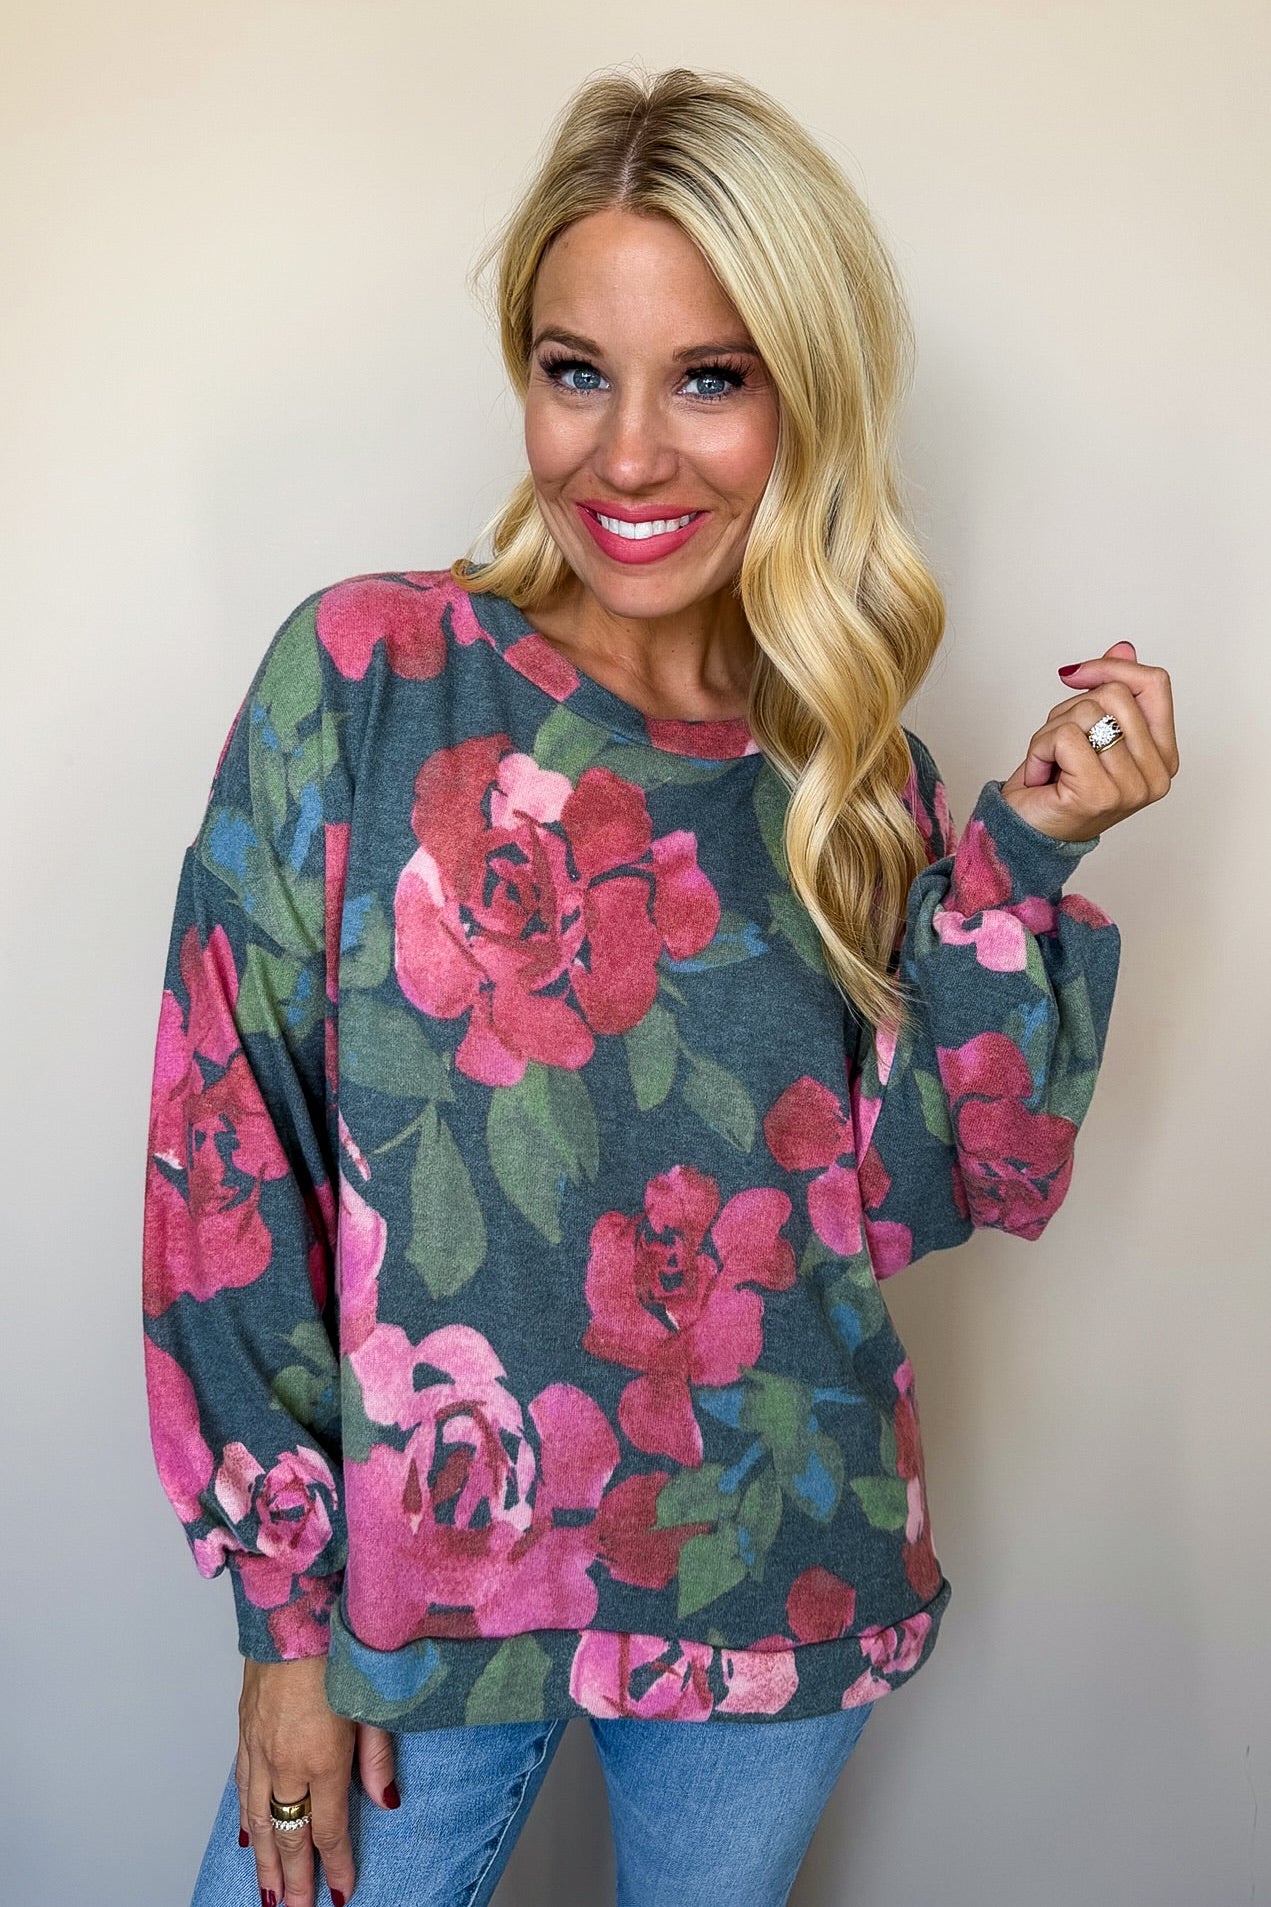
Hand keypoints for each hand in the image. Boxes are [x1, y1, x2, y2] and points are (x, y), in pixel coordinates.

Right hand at [237, 1656, 398, 1906]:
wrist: (293, 1606)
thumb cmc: (340, 1645)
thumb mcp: (373, 1701)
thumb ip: (377, 1757)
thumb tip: (386, 1803)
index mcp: (321, 1758)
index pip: (328, 1829)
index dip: (335, 1866)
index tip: (341, 1893)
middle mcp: (284, 1761)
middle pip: (288, 1835)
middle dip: (293, 1879)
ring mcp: (259, 1747)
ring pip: (258, 1818)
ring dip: (264, 1860)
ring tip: (270, 1894)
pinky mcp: (244, 1729)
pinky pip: (242, 1786)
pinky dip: (245, 1818)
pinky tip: (248, 1836)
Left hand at [998, 640, 1178, 841]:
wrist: (1023, 832)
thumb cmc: (1056, 784)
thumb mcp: (1086, 727)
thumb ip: (1112, 689)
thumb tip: (1124, 647)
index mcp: (1164, 756)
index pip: (1155, 684)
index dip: (1111, 667)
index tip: (1076, 676)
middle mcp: (1157, 775)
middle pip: (1114, 694)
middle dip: (1071, 708)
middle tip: (1059, 745)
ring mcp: (1132, 788)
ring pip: (1087, 712)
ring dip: (1052, 732)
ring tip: (1051, 762)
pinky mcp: (1099, 794)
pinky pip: (1064, 736)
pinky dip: (1039, 749)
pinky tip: (1041, 776)